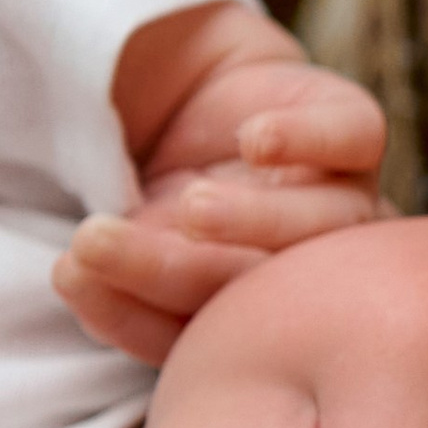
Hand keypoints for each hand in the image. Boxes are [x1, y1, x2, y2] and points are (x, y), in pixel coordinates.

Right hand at [56, 0, 389, 365]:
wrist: (187, 88)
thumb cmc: (151, 186)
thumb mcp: (126, 235)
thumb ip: (116, 270)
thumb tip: (74, 278)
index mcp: (250, 312)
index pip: (205, 338)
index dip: (137, 320)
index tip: (73, 282)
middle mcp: (305, 265)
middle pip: (259, 286)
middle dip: (172, 271)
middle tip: (98, 244)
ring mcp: (340, 197)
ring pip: (320, 225)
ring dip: (251, 219)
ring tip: (190, 206)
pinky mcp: (353, 129)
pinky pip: (354, 139)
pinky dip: (308, 140)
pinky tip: (254, 141)